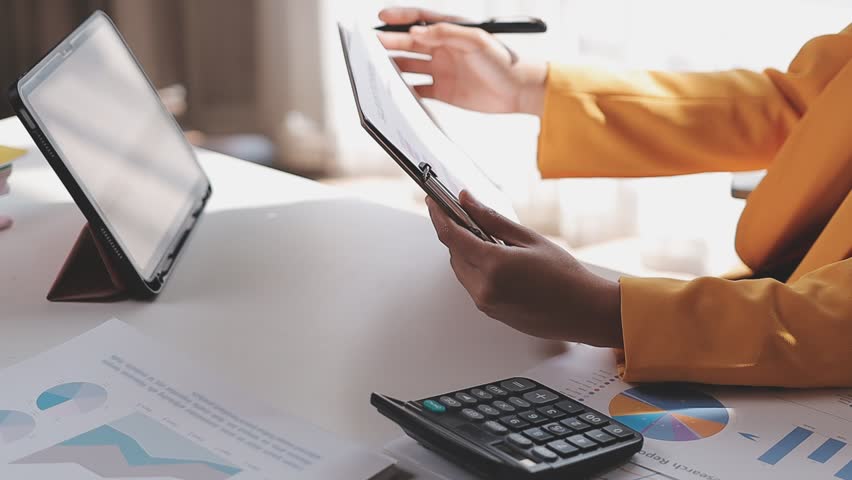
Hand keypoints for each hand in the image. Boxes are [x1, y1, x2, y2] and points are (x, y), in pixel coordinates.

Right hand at [377, 7, 546, 115]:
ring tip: (378, 68)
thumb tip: (417, 32)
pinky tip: (395, 91)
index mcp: (451, 31)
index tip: (382, 18)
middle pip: (410, 44)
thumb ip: (446, 34)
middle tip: (373, 45)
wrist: (520, 90)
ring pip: (410, 66)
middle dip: (390, 43)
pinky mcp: (443, 91)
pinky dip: (406, 90)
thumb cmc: (504, 60)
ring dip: (394, 66)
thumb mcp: (477, 40)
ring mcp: (442, 70)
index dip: (400, 17)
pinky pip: (418, 89)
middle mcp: (443, 49)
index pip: (420, 20)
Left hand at [426, 191, 623, 346]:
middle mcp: (485, 288)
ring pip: (461, 270)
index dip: (439, 215)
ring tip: (487, 237)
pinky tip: (494, 258)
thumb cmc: (566, 277)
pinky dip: (475, 267)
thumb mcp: (529, 239)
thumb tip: (467, 201)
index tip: (433, 201)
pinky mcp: (490, 312)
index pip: (452, 236)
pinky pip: (472, 284)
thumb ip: (491, 219)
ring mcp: (486, 304)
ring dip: (465, 251)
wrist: (584, 312)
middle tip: (464, 214)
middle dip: (455, 232)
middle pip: (453, 253)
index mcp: (494, 266)